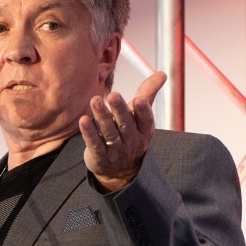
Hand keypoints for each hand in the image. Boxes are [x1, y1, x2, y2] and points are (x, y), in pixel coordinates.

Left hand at [79, 71, 167, 191]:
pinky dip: (89, 133)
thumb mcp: (141, 117)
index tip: (138, 99)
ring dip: (102, 116)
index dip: (143, 111)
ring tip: (94, 100)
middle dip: (119, 109)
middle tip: (112, 95)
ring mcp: (116, 150)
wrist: (120, 171)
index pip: (146, 120)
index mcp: (144, 130)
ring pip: (109, 132)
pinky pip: (95, 144)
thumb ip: (148, 94)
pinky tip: (83, 120)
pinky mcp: (100, 156)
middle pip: (126, 124)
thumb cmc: (130, 134)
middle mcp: (132, 141)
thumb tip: (162, 73)